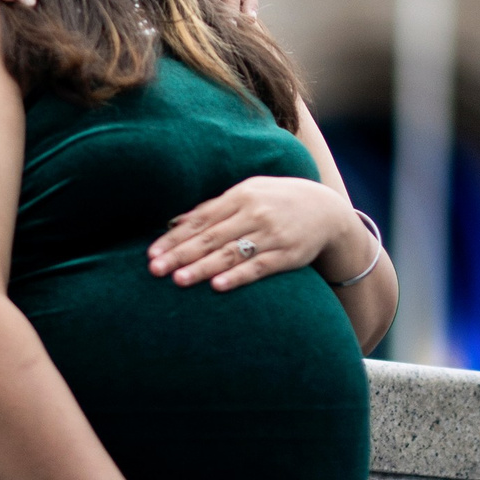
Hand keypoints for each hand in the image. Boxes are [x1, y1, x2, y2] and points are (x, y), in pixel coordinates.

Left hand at [147, 174, 358, 291]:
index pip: (201, 218)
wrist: (326, 210)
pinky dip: (237, 276)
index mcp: (241, 195)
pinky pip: (258, 267)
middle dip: (181, 254)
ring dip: (202, 267)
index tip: (152, 253)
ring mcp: (272, 234)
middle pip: (211, 236)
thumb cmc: (277, 201)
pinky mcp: (287, 255)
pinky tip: (218, 286)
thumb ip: (215, 208)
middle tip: (155, 270)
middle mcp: (254, 213)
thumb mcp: (248, 193)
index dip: (175, 237)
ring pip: (231, 253)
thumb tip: (176, 221)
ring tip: (178, 280)